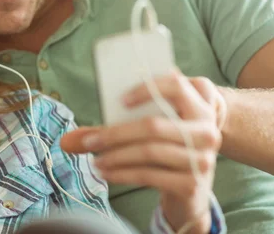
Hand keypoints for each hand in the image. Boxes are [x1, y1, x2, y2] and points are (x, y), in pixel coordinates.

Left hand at [61, 70, 221, 232]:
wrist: (190, 188)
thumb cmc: (164, 147)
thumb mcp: (150, 127)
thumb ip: (116, 123)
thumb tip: (66, 140)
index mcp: (199, 104)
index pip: (175, 85)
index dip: (147, 89)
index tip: (121, 100)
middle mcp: (206, 130)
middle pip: (153, 125)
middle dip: (114, 133)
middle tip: (89, 140)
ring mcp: (202, 158)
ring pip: (149, 151)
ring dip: (115, 155)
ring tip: (94, 159)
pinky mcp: (192, 183)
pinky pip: (149, 175)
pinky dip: (122, 174)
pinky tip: (106, 172)